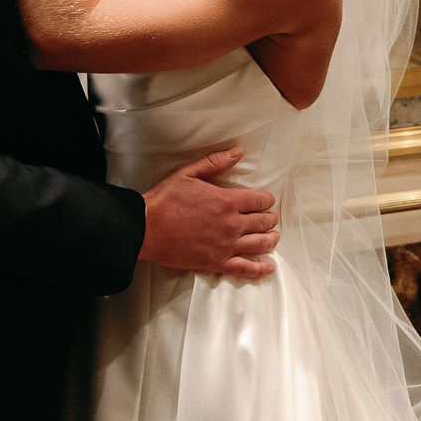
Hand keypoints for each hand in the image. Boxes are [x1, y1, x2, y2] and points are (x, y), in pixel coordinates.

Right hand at [139, 147, 279, 278]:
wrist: (146, 229)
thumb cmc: (165, 200)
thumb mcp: (188, 173)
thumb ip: (215, 162)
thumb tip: (238, 152)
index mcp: (226, 201)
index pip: (259, 200)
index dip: (267, 200)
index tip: (267, 201)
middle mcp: (231, 224)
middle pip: (262, 222)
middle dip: (270, 219)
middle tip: (272, 218)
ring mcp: (225, 246)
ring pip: (259, 244)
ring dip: (271, 239)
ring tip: (274, 237)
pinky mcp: (216, 263)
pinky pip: (245, 268)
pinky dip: (260, 269)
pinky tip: (269, 266)